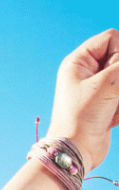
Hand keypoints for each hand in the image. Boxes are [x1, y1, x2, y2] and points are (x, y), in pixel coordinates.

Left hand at [45, 29, 118, 169]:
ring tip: (110, 110)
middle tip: (113, 95)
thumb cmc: (83, 117)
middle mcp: (86, 72)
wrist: (76, 152)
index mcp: (78, 62)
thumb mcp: (110, 83)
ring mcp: (96, 89)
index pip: (112, 37)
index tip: (114, 72)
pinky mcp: (105, 104)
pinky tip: (111, 121)